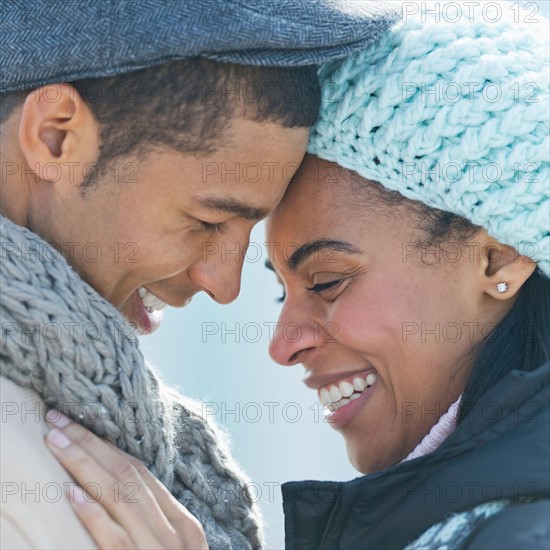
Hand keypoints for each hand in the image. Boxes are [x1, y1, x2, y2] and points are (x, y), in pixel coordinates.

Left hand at [44, 409, 207, 549]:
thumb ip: (155, 525)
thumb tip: (114, 497)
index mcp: (183, 524)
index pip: (140, 472)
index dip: (105, 445)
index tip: (75, 424)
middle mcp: (173, 532)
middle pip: (126, 476)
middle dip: (89, 444)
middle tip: (56, 420)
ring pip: (119, 498)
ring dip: (84, 466)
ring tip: (56, 442)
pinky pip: (115, 541)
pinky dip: (94, 516)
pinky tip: (72, 495)